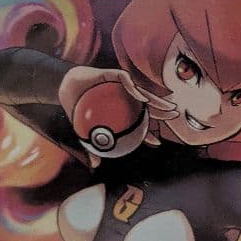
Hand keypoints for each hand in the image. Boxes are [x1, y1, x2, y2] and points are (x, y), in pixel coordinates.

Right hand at [59, 66, 177, 159]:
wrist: (65, 88)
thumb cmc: (77, 108)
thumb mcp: (84, 131)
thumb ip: (92, 147)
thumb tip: (95, 165)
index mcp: (121, 113)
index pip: (138, 124)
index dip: (149, 133)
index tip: (157, 143)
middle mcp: (125, 99)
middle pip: (148, 107)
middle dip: (163, 111)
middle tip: (174, 116)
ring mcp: (122, 87)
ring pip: (143, 93)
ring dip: (157, 100)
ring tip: (168, 107)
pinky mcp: (115, 75)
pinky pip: (126, 82)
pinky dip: (134, 90)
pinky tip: (140, 97)